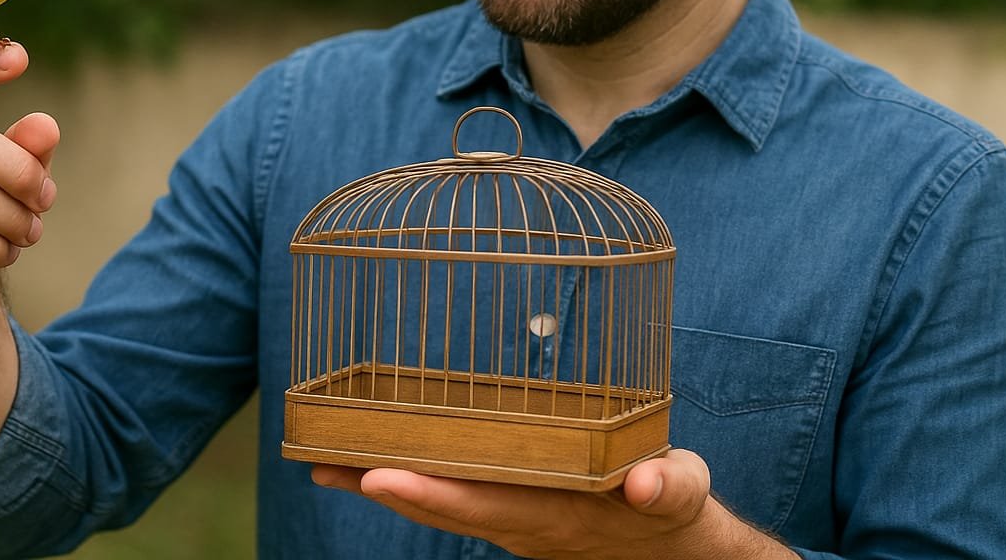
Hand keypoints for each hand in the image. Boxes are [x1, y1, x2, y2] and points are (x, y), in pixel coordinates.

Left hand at [312, 450, 784, 558]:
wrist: (672, 543)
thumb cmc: (674, 509)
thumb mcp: (683, 493)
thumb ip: (669, 487)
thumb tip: (647, 485)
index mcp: (557, 515)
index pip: (483, 504)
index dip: (429, 493)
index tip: (377, 477)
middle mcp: (522, 522)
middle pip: (441, 508)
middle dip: (382, 489)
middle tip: (322, 465)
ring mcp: (511, 517)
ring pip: (437, 504)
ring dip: (381, 486)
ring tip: (322, 463)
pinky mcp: (508, 507)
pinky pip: (450, 495)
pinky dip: (409, 480)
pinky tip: (368, 463)